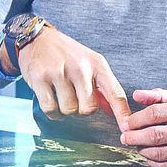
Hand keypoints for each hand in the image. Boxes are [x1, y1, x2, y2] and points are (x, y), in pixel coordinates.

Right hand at [14, 25, 131, 130]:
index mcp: (98, 65)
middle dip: (82, 110)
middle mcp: (81, 68)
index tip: (127, 127)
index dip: (122, 113)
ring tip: (62, 96)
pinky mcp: (40, 79)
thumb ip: (103, 88)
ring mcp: (60, 73)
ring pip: (69, 110)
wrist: (39, 39)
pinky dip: (53, 113)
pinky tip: (52, 100)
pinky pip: (51, 109)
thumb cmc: (69, 54)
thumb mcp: (91, 64)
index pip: (115, 93)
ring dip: (65, 111)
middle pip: (89, 109)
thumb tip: (114, 112)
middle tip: (76, 99)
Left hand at [120, 89, 166, 166]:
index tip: (126, 123)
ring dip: (141, 150)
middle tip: (124, 137)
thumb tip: (136, 95)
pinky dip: (152, 162)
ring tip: (136, 145)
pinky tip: (149, 155)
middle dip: (134, 137)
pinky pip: (166, 166)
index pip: (156, 113)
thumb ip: (160, 96)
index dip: (136, 119)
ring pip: (159, 153)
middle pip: (155, 134)